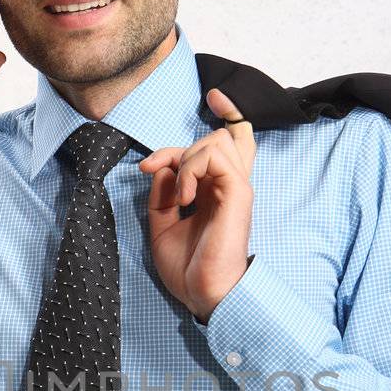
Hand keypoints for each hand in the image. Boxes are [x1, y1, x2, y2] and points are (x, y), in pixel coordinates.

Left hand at [138, 88, 256, 323]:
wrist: (204, 294)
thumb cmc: (188, 268)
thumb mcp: (162, 226)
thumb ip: (162, 195)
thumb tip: (160, 169)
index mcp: (217, 192)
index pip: (230, 140)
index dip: (227, 111)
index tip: (213, 96)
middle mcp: (230, 185)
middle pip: (220, 135)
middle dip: (177, 147)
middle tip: (152, 169)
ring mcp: (236, 187)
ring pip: (215, 140)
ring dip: (185, 158)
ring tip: (176, 193)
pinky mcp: (238, 192)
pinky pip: (215, 155)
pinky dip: (192, 169)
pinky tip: (184, 197)